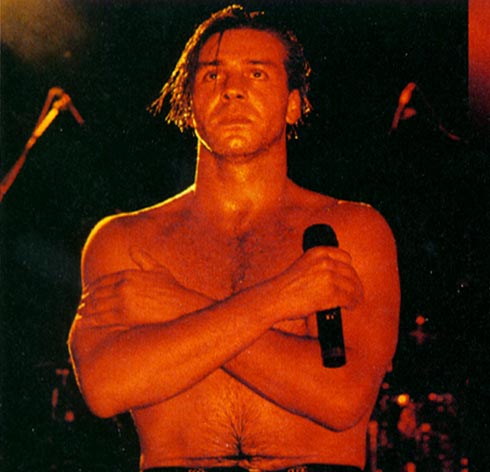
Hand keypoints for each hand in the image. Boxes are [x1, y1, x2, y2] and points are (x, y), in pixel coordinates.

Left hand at [78, 248, 213, 328]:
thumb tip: (132, 249)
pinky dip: (92, 320)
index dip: (93, 288)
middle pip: (97, 293)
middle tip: (81, 306)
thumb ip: (144, 259)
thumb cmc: (173, 290)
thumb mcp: (159, 270)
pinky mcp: (125, 315)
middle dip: (87, 300)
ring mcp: (123, 300)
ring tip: (82, 315)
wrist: (184, 307)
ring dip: (86, 311)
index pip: (103, 281)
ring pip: (97, 306)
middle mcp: (124, 285)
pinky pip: (102, 318)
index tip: (87, 294)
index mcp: (129, 274)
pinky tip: (86, 323)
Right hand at [270, 246, 363, 320]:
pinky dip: (352, 303)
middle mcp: (325, 261)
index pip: (346, 258)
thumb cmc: (286, 286)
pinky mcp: (331, 293)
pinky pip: (349, 298)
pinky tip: (350, 306)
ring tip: (355, 301)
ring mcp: (329, 277)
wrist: (275, 297)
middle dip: (355, 284)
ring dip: (356, 295)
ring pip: (353, 286)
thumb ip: (319, 266)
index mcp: (319, 251)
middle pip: (351, 273)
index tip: (350, 278)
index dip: (349, 270)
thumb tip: (337, 277)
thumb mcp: (303, 265)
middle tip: (355, 293)